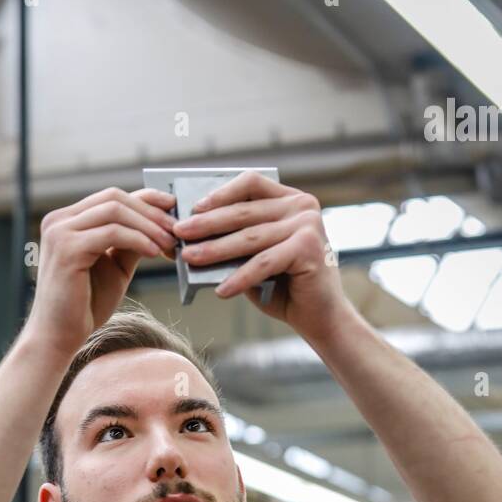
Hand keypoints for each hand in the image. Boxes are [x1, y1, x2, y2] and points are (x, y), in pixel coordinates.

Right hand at [30, 187, 178, 356]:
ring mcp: (60, 232)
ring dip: (148, 226)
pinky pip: (111, 233)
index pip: (111, 197)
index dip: (145, 198)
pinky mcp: (67, 249)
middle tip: (176, 229)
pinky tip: (154, 252)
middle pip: (114, 198)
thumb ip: (131, 242)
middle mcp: (59, 221)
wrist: (60, 336)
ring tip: (169, 244)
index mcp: (67, 221)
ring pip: (115, 211)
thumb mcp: (115, 267)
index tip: (173, 208)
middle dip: (150, 212)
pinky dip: (138, 239)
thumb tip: (160, 224)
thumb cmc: (85, 306)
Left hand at [173, 170, 346, 343]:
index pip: (251, 184)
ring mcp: (307, 226)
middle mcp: (302, 207)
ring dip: (216, 249)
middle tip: (180, 233)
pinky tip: (221, 290)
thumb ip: (238, 242)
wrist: (322, 317)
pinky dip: (240, 278)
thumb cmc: (287, 288)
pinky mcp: (308, 249)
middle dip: (207, 224)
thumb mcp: (259, 258)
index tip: (195, 208)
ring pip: (250, 238)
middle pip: (245, 211)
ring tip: (191, 258)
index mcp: (292, 200)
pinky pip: (263, 263)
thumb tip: (196, 238)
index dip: (221, 193)